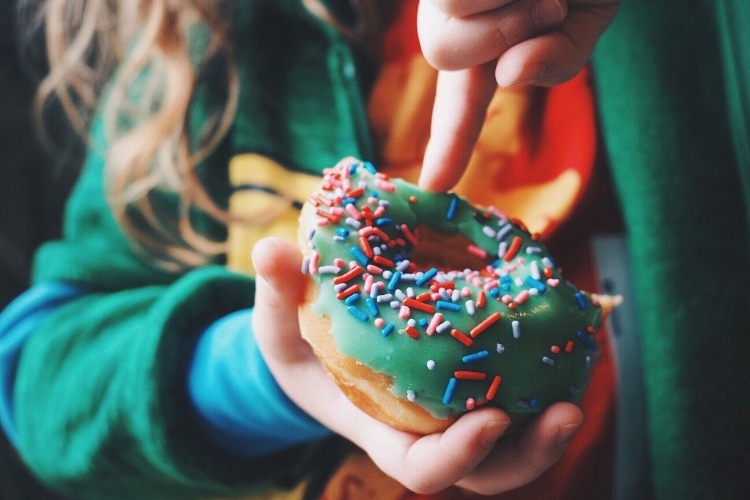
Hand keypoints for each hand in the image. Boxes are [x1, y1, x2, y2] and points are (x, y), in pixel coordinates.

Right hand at [252, 237, 583, 494]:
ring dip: (550, 425)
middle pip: (488, 472)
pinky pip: (520, 397)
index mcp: (382, 435)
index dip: (460, 455)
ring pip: (514, 445)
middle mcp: (427, 435)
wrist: (323, 351)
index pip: (423, 469)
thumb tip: (271, 250)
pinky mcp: (475, 387)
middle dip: (530, 453)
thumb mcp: (277, 326)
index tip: (491, 419)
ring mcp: (455, 415)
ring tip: (579, 382)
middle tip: (565, 411)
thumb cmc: (300, 348)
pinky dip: (548, 380)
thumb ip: (277, 295)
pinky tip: (570, 341)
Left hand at [417, 0, 620, 190]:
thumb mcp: (588, 18)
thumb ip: (560, 58)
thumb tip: (509, 76)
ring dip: (511, 4)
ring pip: (449, 18)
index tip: (434, 185)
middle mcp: (458, 17)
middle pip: (443, 55)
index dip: (450, 144)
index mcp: (493, 44)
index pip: (463, 103)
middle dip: (500, 32)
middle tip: (547, 1)